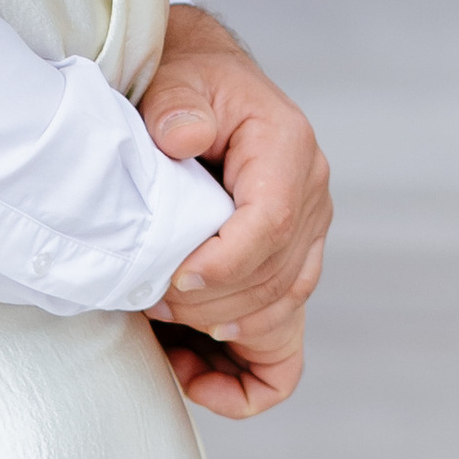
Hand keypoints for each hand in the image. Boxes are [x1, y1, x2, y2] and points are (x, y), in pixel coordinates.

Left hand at [139, 5, 330, 420]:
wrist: (204, 83)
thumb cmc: (188, 81)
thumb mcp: (177, 78)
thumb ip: (177, 105)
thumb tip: (179, 137)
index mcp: (289, 150)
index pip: (273, 223)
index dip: (226, 262)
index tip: (174, 280)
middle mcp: (311, 200)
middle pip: (276, 280)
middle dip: (209, 303)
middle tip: (146, 298)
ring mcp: (307, 242)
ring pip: (279, 314)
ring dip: (218, 332)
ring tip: (156, 320)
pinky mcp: (288, 273)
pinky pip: (286, 350)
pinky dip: (247, 380)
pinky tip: (195, 375)